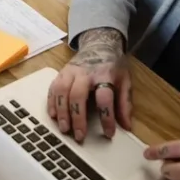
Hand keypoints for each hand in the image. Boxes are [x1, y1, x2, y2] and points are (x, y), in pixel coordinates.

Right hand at [47, 27, 131, 141]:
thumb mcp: (125, 81)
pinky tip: (53, 115)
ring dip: (62, 112)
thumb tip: (127, 126)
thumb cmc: (113, 65)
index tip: (109, 133)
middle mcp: (86, 73)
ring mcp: (71, 72)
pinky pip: (53, 88)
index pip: (105, 98)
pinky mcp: (61, 73)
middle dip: (78, 117)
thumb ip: (125, 103)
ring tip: (64, 128)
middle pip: (78, 95)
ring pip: (62, 92)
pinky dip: (52, 103)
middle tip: (79, 136)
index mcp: (105, 75)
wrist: (98, 43)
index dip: (107, 117)